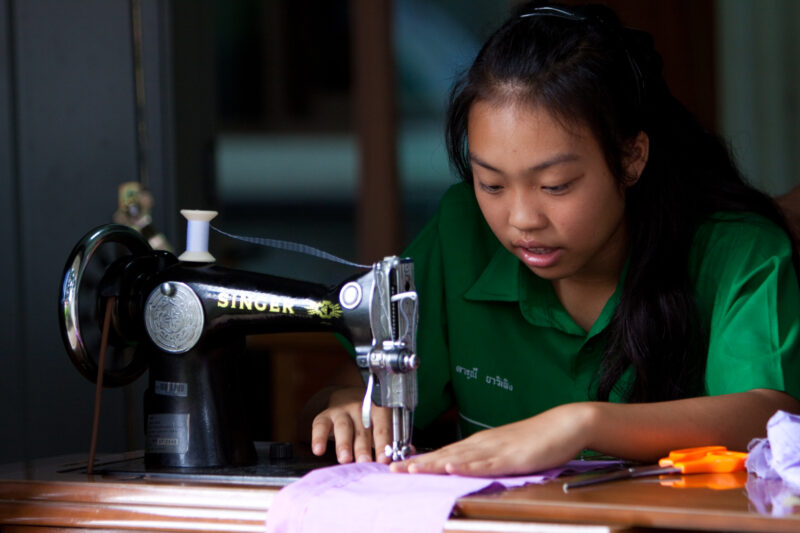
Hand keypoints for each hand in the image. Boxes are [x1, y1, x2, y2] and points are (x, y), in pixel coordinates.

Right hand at [310, 386, 392, 463]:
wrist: (349, 398)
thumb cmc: (369, 420)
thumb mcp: (380, 425)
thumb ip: (385, 443)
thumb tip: (391, 464)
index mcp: (378, 411)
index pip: (382, 428)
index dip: (383, 444)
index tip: (384, 459)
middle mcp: (360, 409)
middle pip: (362, 430)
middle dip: (363, 448)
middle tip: (365, 462)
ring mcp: (342, 412)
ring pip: (343, 427)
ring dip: (344, 444)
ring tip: (345, 459)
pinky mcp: (325, 416)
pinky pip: (321, 426)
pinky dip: (319, 438)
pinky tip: (318, 450)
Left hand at [390, 403, 592, 476]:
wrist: (565, 425)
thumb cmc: (538, 440)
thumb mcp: (506, 451)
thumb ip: (486, 460)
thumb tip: (465, 469)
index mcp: (480, 443)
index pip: (444, 453)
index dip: (420, 460)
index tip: (397, 466)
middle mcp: (483, 444)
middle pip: (444, 454)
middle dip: (417, 462)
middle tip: (391, 469)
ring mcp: (497, 449)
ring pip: (459, 458)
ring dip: (434, 463)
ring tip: (411, 469)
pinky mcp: (512, 457)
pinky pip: (487, 463)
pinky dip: (468, 466)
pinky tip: (453, 467)